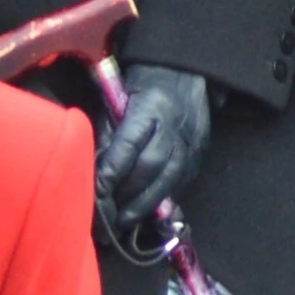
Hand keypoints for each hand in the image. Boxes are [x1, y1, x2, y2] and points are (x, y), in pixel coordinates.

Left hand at [94, 63, 213, 236]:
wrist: (183, 74)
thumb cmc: (140, 88)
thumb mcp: (117, 102)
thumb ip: (107, 136)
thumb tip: (95, 174)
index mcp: (151, 106)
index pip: (129, 144)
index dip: (112, 172)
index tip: (97, 193)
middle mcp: (175, 125)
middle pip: (151, 166)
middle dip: (128, 194)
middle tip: (108, 216)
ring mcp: (191, 140)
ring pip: (170, 179)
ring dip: (146, 204)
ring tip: (126, 221)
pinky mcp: (199, 153)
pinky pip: (182, 182)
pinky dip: (163, 200)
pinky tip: (147, 211)